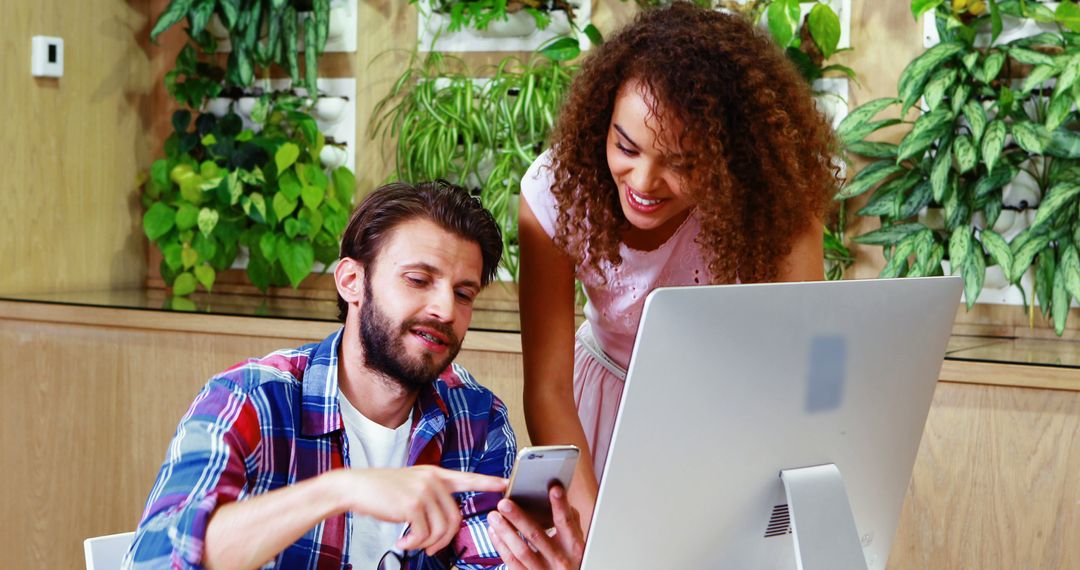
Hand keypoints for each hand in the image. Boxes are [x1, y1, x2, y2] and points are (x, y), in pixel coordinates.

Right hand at [336, 466, 506, 554]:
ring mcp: (424, 490)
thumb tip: (443, 523)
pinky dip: (414, 544)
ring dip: (427, 543)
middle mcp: (433, 479)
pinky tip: (403, 542)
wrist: (355, 487)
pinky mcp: (413, 504)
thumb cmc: (381, 490)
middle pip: (455, 517)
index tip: (505, 483)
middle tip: (429, 547)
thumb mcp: (411, 484)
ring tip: (412, 543)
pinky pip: (424, 534)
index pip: (467, 478)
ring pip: (441, 528)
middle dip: (444, 539)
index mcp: (435, 474)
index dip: (487, 481)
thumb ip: (430, 495)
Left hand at [487, 484, 584, 569]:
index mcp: (574, 547)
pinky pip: (512, 562)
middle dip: (519, 518)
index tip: (553, 487)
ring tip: (493, 516)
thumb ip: (571, 523)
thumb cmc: (572, 562)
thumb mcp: (577, 544)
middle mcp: (559, 559)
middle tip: (504, 503)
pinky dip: (501, 547)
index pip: (566, 522)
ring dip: (505, 531)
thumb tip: (562, 497)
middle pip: (537, 536)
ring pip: (521, 550)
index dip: (560, 505)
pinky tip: (494, 533)